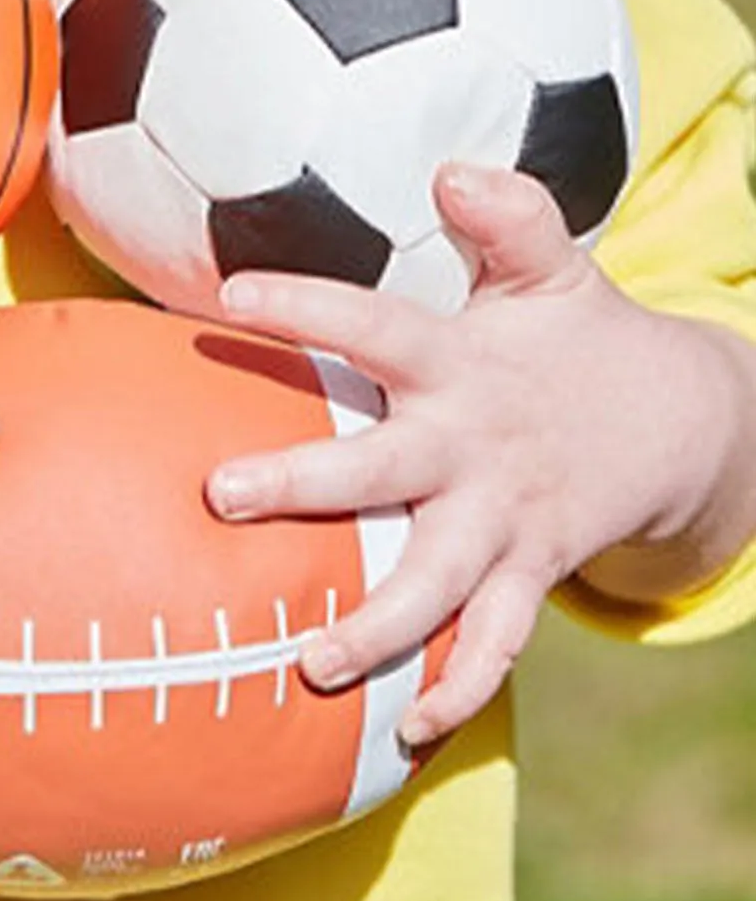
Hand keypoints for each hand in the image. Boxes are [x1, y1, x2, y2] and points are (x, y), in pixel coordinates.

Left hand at [206, 165, 751, 746]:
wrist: (679, 422)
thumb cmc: (575, 337)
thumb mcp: (552, 267)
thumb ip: (509, 217)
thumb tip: (456, 168)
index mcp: (463, 361)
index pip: (376, 322)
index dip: (308, 306)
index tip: (231, 294)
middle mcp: (475, 446)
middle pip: (384, 469)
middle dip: (305, 483)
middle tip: (221, 494)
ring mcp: (504, 519)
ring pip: (438, 582)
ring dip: (376, 625)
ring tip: (310, 661)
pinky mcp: (532, 571)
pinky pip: (498, 642)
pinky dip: (461, 687)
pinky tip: (410, 732)